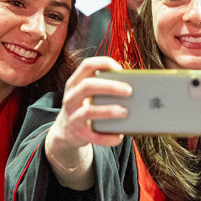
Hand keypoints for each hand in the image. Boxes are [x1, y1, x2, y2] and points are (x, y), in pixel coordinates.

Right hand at [45, 56, 131, 187]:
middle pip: (88, 86)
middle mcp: (71, 97)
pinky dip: (108, 137)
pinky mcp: (78, 134)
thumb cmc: (86, 106)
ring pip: (89, 111)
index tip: (120, 69)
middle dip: (110, 87)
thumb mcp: (88, 93)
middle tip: (129, 90)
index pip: (87, 65)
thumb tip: (135, 85)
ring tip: (125, 112)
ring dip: (109, 111)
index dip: (104, 63)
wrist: (66, 132)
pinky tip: (119, 136)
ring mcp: (73, 116)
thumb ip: (104, 86)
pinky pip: (94, 136)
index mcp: (75, 83)